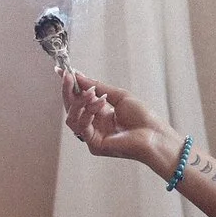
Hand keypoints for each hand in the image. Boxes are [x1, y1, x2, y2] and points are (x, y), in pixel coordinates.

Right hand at [63, 72, 177, 171]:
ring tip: (92, 92)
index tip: (61, 71)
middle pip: (71, 108)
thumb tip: (79, 76)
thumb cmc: (142, 117)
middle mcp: (93, 125)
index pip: (78, 99)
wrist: (154, 134)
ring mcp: (92, 136)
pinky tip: (100, 103)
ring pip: (72, 117)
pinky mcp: (94, 145)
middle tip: (67, 77)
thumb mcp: (118, 96)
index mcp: (99, 114)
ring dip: (80, 102)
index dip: (69, 86)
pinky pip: (81, 126)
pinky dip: (88, 112)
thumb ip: (97, 87)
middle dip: (68, 91)